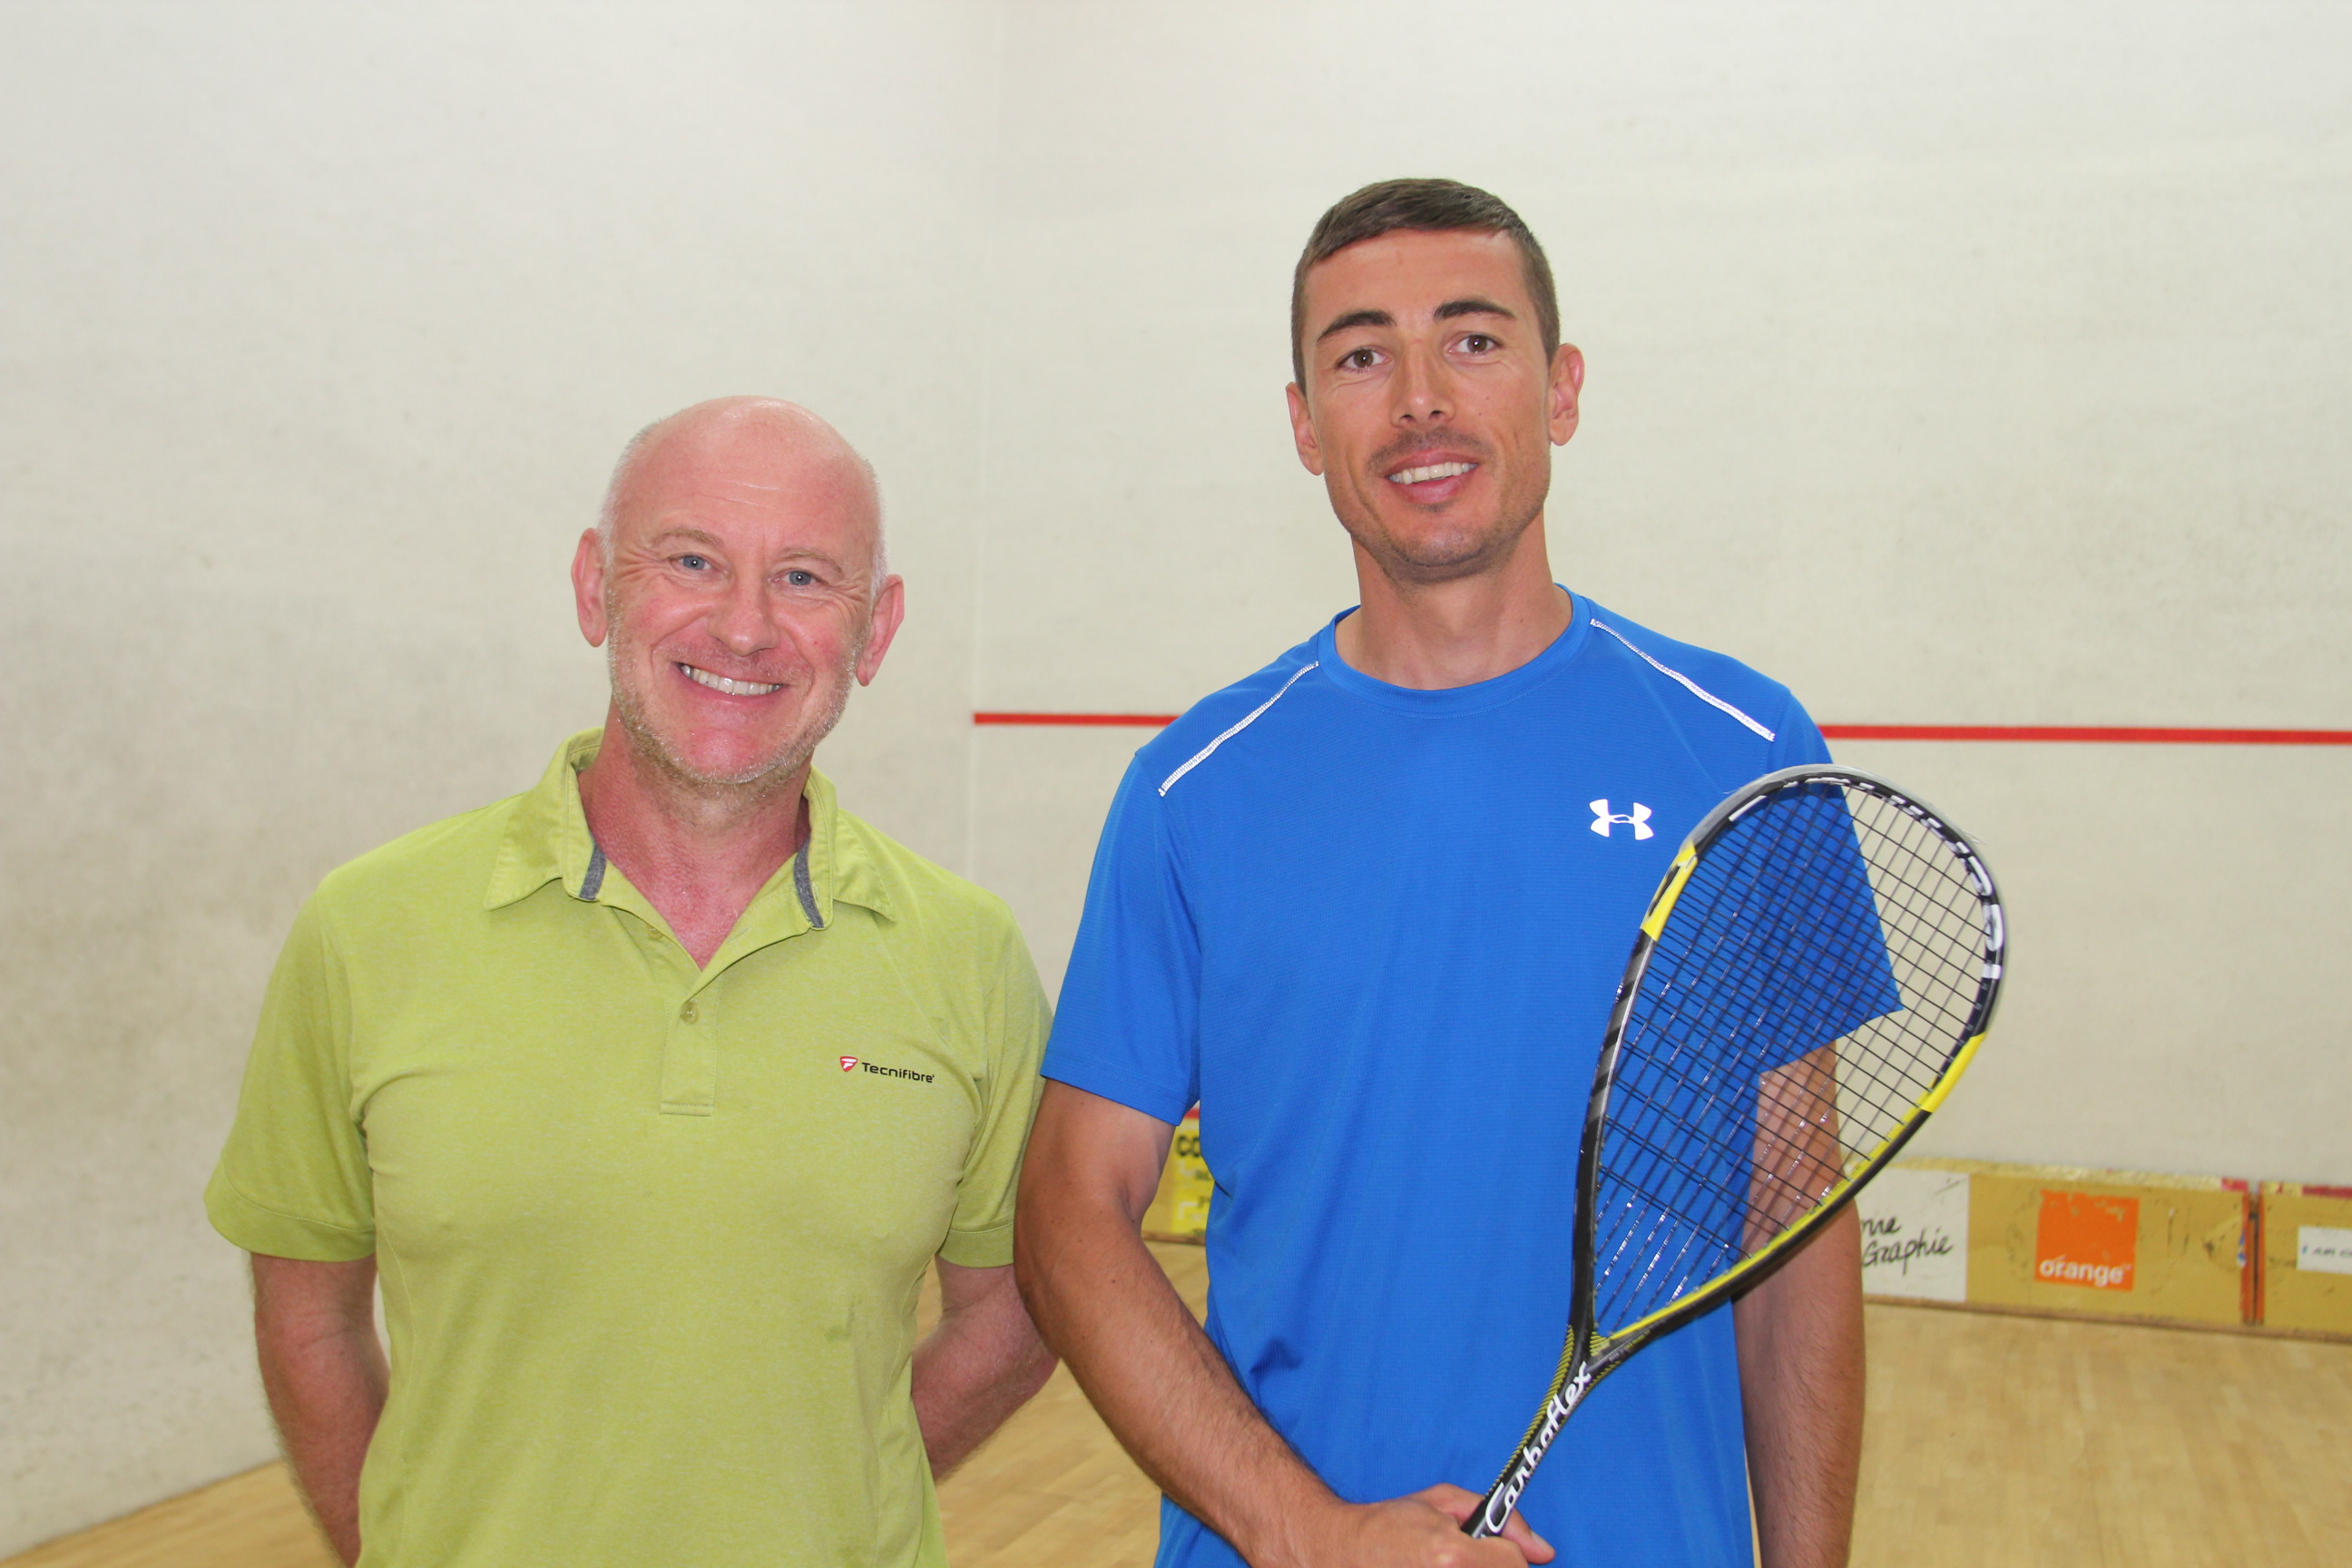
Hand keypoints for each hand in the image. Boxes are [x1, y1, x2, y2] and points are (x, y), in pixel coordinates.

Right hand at [1292, 1483, 1554, 1566]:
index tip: (1484, 1548)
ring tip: (1444, 1566)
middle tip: (1463, 1560)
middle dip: (1492, 1567)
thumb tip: (1544, 1551)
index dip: (1504, 1552)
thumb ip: (1500, 1519)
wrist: (1341, 1552)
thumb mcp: (1442, 1501)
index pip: (1514, 1563)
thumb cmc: (1389, 1525)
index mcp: (1452, 1555)